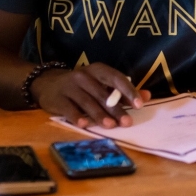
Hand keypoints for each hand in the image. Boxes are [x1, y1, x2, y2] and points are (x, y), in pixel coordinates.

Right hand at [30, 63, 150, 128]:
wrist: (49, 84)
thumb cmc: (83, 86)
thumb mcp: (102, 84)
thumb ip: (123, 91)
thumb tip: (147, 96)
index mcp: (98, 70)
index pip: (117, 78)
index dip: (128, 91)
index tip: (139, 105)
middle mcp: (84, 75)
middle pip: (102, 93)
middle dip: (116, 109)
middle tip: (127, 122)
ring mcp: (69, 86)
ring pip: (87, 101)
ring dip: (99, 115)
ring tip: (110, 126)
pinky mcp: (57, 98)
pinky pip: (68, 108)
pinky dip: (76, 116)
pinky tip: (84, 124)